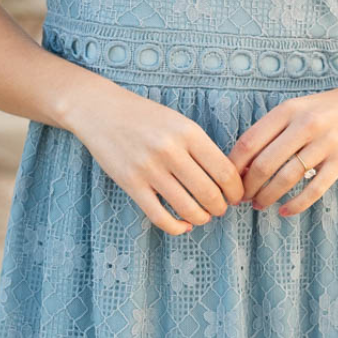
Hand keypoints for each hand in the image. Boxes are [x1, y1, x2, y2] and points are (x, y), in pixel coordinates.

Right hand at [68, 81, 245, 235]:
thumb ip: (201, 147)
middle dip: (220, 208)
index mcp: (188, 132)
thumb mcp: (179, 122)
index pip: (224, 171)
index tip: (236, 196)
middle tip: (220, 208)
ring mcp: (149, 169)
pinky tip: (183, 225)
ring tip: (202, 216)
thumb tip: (227, 180)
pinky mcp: (131, 184)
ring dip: (201, 218)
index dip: (236, 190)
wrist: (101, 110)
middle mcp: (170, 150)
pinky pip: (160, 217)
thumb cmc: (145, 116)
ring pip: (187, 209)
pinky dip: (177, 227)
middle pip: (209, 194)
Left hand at [228, 75, 337, 216]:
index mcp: (288, 110)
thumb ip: (272, 132)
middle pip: (264, 164)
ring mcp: (325, 143)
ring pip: (286, 179)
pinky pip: (313, 190)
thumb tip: (242, 166)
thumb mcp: (298, 110)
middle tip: (240, 199)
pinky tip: (284, 211)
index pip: (249, 142)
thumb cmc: (327, 110)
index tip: (227, 181)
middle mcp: (305, 124)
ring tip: (258, 205)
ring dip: (267, 197)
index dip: (234, 167)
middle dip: (247, 187)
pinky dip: (295, 205)